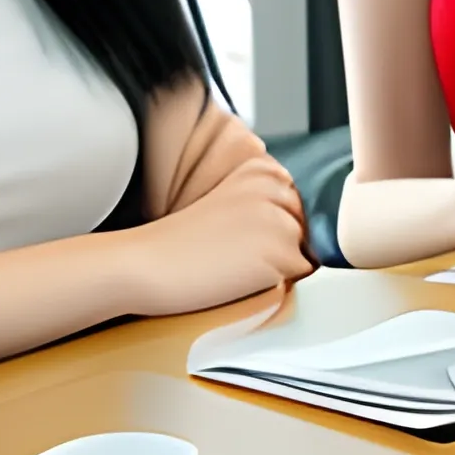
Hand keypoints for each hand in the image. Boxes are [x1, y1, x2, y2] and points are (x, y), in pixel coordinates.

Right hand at [127, 154, 312, 317]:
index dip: (274, 229)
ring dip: (280, 266)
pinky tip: (242, 279)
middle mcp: (274, 189)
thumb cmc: (179, 242)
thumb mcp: (226, 203)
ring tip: (237, 266)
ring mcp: (279, 219)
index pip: (298, 206)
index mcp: (260, 171)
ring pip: (305, 253)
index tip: (242, 236)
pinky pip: (300, 276)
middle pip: (305, 229)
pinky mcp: (280, 252)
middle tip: (237, 254)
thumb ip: (262, 204)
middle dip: (282, 246)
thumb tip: (301, 227)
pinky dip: (278, 283)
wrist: (148, 263)